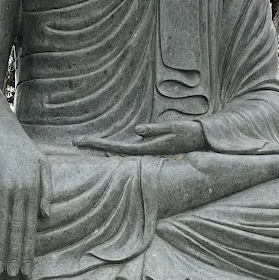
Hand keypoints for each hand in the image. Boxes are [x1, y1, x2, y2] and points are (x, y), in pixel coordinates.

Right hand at [0, 135, 51, 276]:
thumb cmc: (23, 151)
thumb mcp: (43, 165)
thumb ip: (47, 190)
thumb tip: (46, 216)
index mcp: (33, 190)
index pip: (30, 226)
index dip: (27, 249)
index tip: (26, 268)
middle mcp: (18, 191)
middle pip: (15, 229)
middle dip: (13, 254)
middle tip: (12, 275)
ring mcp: (0, 189)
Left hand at [76, 118, 205, 154]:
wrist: (202, 139)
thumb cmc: (189, 131)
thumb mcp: (173, 128)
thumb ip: (155, 130)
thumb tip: (136, 130)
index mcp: (146, 148)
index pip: (116, 148)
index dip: (99, 145)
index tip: (82, 141)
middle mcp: (143, 151)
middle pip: (114, 150)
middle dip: (95, 146)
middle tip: (75, 142)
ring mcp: (145, 150)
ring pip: (119, 151)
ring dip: (103, 147)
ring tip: (86, 143)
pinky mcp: (149, 147)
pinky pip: (127, 149)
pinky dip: (114, 148)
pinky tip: (106, 147)